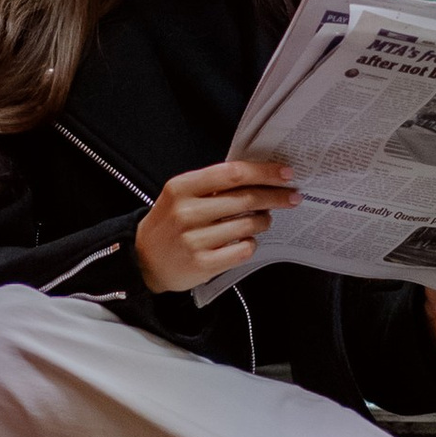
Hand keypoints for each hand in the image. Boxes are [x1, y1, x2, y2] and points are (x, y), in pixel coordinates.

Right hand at [132, 156, 297, 297]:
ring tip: (264, 220)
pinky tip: (246, 240)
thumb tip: (258, 177)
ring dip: (264, 221)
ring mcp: (193, 240)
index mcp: (182, 187)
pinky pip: (242, 250)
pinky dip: (251, 243)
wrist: (144, 259)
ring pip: (248, 225)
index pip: (232, 173)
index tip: (284, 174)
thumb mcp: (181, 194)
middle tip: (291, 197)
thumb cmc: (169, 223)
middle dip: (275, 196)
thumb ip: (212, 184)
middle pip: (246, 199)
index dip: (264, 172)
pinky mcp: (202, 264)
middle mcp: (186, 212)